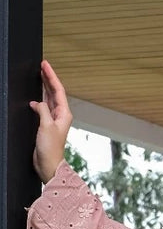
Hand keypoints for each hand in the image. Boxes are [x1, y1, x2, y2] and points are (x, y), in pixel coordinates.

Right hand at [29, 59, 72, 182]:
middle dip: (48, 78)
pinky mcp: (46, 126)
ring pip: (49, 99)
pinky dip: (38, 101)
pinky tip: (32, 100)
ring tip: (39, 76)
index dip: (51, 76)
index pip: (58, 90)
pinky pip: (43, 108)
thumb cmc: (51, 149)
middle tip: (42, 66)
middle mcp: (61, 115)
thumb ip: (43, 110)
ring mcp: (54, 120)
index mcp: (64, 114)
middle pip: (55, 92)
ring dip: (44, 88)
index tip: (45, 64)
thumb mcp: (46, 126)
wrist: (49, 164)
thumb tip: (38, 103)